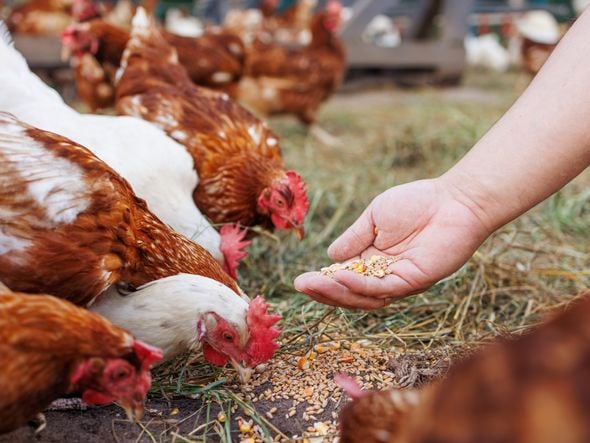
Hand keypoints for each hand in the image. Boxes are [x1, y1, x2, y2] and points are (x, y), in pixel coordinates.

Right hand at [294, 179, 491, 308]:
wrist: (453, 199)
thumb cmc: (416, 203)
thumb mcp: (374, 217)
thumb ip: (354, 238)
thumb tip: (329, 256)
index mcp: (373, 261)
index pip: (344, 279)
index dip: (323, 282)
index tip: (301, 280)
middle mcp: (384, 275)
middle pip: (350, 293)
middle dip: (324, 292)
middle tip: (301, 285)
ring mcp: (399, 281)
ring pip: (364, 297)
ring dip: (337, 292)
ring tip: (314, 284)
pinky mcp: (414, 281)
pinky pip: (382, 289)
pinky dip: (360, 286)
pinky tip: (340, 277)